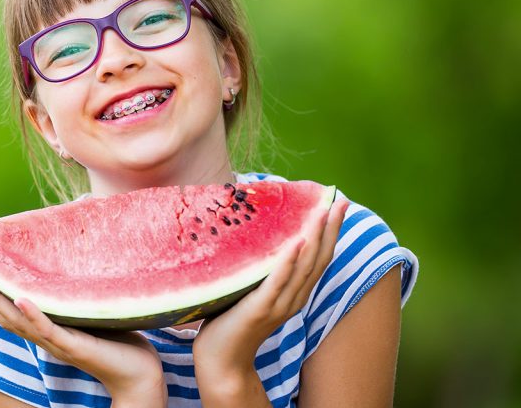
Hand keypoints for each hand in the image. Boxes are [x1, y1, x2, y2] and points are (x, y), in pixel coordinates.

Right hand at [0, 268, 166, 405]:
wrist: (139, 373)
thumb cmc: (121, 344)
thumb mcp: (92, 316)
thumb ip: (79, 301)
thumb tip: (76, 273)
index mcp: (51, 333)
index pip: (15, 314)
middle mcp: (48, 340)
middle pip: (8, 317)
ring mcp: (58, 343)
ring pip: (19, 322)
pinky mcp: (73, 345)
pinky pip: (48, 329)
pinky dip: (32, 314)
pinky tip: (20, 297)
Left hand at [192, 199, 350, 380]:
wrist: (221, 360)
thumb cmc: (231, 321)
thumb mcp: (251, 289)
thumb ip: (261, 270)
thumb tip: (257, 234)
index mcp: (294, 293)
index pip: (318, 258)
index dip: (330, 232)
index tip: (338, 205)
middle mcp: (293, 298)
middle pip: (318, 259)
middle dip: (330, 229)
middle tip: (340, 201)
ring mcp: (278, 304)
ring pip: (303, 268)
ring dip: (314, 238)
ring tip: (321, 212)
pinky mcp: (259, 309)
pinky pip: (277, 283)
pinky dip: (287, 262)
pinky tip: (295, 243)